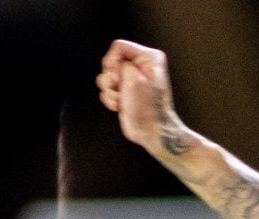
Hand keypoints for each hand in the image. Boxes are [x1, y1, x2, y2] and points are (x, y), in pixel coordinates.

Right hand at [98, 39, 183, 154]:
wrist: (152, 131)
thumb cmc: (148, 108)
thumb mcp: (134, 79)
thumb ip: (121, 64)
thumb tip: (113, 69)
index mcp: (148, 57)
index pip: (118, 47)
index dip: (112, 61)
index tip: (118, 77)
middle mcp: (140, 65)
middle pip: (109, 62)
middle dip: (111, 78)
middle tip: (122, 90)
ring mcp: (131, 79)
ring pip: (105, 77)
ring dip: (110, 92)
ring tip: (122, 101)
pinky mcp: (124, 91)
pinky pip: (106, 90)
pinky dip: (110, 99)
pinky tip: (121, 107)